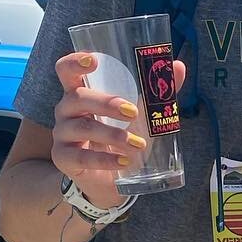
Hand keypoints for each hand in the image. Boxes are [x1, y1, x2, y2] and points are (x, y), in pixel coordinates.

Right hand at [49, 51, 185, 207]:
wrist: (112, 180)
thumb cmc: (122, 139)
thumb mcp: (141, 115)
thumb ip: (157, 92)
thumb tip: (179, 66)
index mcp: (81, 92)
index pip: (66, 70)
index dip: (75, 63)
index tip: (93, 61)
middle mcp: (66, 110)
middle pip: (77, 98)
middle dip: (106, 103)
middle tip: (132, 112)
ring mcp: (62, 134)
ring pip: (82, 128)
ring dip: (112, 135)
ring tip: (138, 144)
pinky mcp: (64, 159)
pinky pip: (81, 157)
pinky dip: (105, 160)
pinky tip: (125, 162)